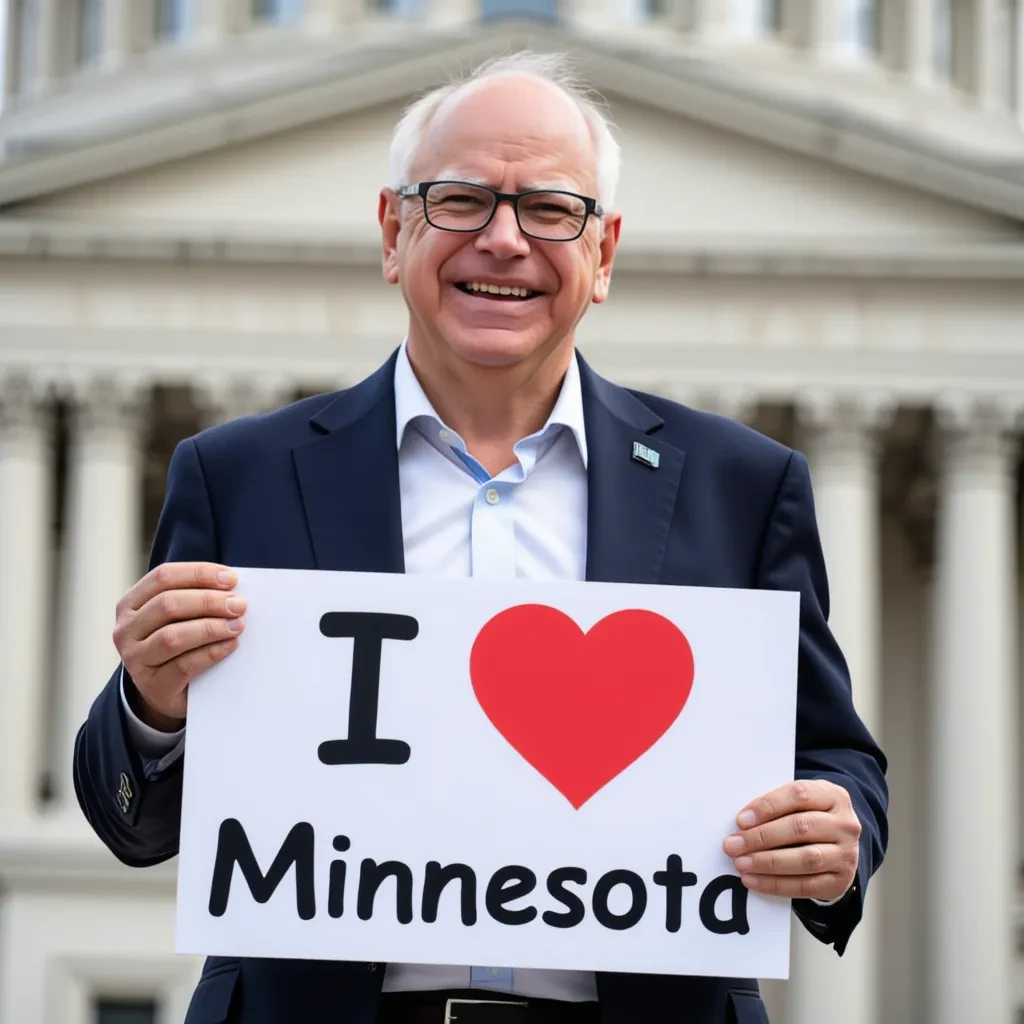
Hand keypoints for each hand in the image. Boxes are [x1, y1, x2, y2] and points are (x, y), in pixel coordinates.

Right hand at [113, 562, 245, 730]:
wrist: (165, 690)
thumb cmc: (180, 642)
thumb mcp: (180, 617)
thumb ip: (197, 598)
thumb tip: (233, 589)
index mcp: (130, 603)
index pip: (163, 577)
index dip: (199, 574)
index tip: (231, 579)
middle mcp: (126, 629)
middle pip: (167, 605)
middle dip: (209, 601)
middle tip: (239, 605)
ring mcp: (135, 659)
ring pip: (172, 636)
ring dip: (211, 628)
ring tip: (238, 625)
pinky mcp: (152, 685)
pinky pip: (183, 665)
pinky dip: (211, 652)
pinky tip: (230, 645)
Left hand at [722, 780, 860, 901]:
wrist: (837, 844)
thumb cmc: (808, 816)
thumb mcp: (799, 802)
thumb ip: (776, 805)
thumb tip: (741, 822)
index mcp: (833, 796)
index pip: (799, 795)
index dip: (768, 806)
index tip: (741, 820)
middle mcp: (845, 824)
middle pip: (800, 828)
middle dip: (762, 837)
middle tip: (733, 845)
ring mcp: (847, 855)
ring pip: (806, 859)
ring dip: (768, 862)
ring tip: (741, 863)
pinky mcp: (840, 881)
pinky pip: (806, 886)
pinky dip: (776, 884)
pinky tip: (753, 880)